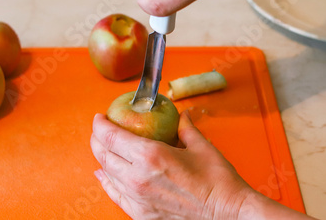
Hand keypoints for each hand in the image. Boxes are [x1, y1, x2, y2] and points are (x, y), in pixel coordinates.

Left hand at [90, 111, 252, 218]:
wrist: (229, 215)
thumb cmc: (218, 182)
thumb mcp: (200, 146)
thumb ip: (185, 127)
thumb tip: (181, 116)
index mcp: (150, 155)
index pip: (110, 136)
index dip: (99, 124)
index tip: (99, 117)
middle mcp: (137, 177)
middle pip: (102, 154)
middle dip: (96, 139)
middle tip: (100, 130)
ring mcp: (137, 198)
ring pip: (106, 174)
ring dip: (101, 158)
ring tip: (104, 148)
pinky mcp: (140, 214)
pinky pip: (115, 195)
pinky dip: (106, 182)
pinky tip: (103, 175)